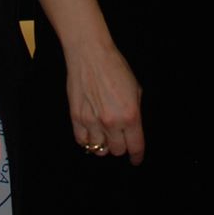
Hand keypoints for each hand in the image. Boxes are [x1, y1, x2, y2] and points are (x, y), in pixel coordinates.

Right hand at [65, 43, 144, 164]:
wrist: (90, 55)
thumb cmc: (115, 68)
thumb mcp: (136, 89)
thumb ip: (135, 112)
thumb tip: (133, 128)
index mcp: (130, 115)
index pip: (135, 146)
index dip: (137, 156)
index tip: (136, 159)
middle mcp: (112, 122)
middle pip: (117, 150)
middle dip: (121, 146)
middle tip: (120, 139)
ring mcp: (92, 122)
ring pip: (99, 149)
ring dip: (104, 145)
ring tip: (105, 136)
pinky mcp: (77, 118)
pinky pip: (82, 141)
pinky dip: (88, 141)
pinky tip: (91, 133)